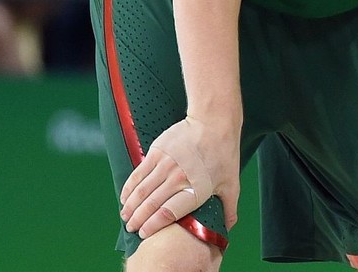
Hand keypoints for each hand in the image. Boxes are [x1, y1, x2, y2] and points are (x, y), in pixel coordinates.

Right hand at [119, 116, 240, 239]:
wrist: (214, 123)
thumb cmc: (224, 154)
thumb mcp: (232, 184)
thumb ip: (229, 209)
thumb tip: (227, 229)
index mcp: (195, 190)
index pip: (167, 213)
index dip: (152, 225)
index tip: (144, 233)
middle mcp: (178, 179)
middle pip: (150, 205)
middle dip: (137, 220)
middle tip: (131, 228)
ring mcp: (165, 165)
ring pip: (141, 191)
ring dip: (130, 206)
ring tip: (125, 216)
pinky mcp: (157, 152)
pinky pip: (138, 174)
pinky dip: (129, 188)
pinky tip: (125, 197)